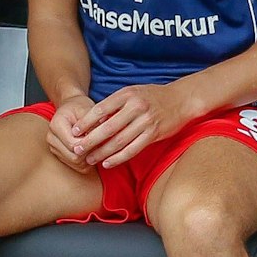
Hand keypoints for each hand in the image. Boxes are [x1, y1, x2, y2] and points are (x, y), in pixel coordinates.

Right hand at [44, 95, 98, 172]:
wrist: (71, 107)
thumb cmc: (80, 106)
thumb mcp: (87, 108)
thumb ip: (93, 121)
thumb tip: (102, 133)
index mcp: (56, 125)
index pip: (74, 144)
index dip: (90, 144)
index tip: (100, 137)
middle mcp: (51, 138)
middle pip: (74, 157)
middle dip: (90, 152)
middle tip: (101, 143)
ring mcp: (53, 148)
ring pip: (75, 164)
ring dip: (89, 158)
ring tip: (97, 146)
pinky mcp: (59, 154)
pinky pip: (75, 166)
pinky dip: (86, 162)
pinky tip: (92, 151)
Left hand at [71, 83, 202, 169]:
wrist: (182, 99)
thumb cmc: (153, 96)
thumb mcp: (133, 92)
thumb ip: (115, 104)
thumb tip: (94, 119)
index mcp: (127, 95)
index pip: (101, 109)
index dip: (86, 122)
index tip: (74, 132)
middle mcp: (135, 107)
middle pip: (107, 127)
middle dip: (90, 140)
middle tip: (77, 150)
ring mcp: (146, 121)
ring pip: (119, 141)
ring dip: (102, 152)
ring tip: (89, 159)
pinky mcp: (154, 134)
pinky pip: (133, 149)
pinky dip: (119, 158)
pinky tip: (108, 163)